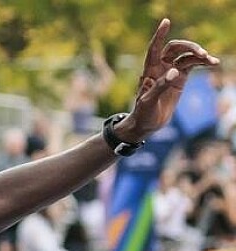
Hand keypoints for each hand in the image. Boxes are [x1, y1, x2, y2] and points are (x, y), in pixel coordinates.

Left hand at [118, 19, 219, 142]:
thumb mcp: (148, 101)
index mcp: (149, 70)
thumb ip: (160, 86)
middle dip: (189, 47)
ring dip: (199, 55)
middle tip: (201, 54)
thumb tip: (175, 72)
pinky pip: (192, 66)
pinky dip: (202, 63)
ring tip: (211, 61)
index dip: (159, 35)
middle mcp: (160, 67)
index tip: (166, 21)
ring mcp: (171, 72)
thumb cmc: (142, 113)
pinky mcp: (180, 79)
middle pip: (175, 48)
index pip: (154, 48)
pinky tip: (212, 63)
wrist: (147, 124)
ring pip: (186, 56)